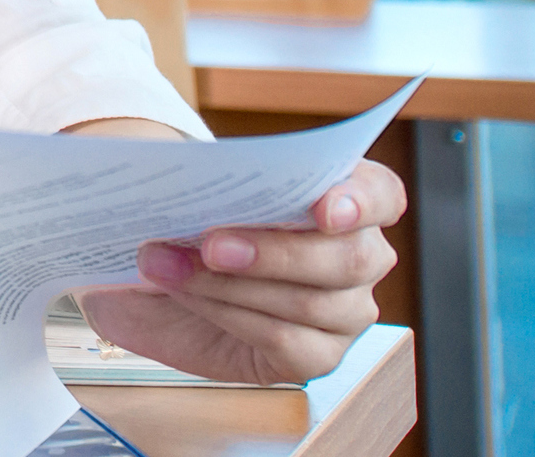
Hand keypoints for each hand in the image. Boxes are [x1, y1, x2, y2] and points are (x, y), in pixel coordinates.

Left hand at [81, 159, 404, 383]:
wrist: (153, 276)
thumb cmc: (189, 222)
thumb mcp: (195, 191)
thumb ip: (217, 179)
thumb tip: (197, 178)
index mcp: (349, 198)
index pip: (381, 196)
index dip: (360, 200)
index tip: (323, 208)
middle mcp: (361, 257)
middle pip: (350, 258)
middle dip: (276, 251)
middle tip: (209, 243)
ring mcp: (346, 312)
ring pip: (311, 303)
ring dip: (229, 285)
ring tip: (165, 265)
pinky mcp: (316, 356)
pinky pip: (285, 341)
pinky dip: (228, 315)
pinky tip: (184, 296)